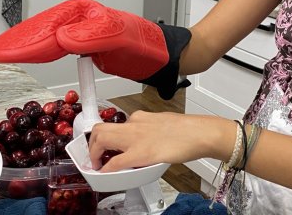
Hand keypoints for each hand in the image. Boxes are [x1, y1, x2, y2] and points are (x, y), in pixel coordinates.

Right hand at [0, 0, 191, 98]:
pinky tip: (33, 54)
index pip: (46, 31)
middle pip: (41, 30)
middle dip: (17, 41)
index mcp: (84, 16)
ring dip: (25, 45)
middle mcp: (80, 20)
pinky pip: (57, 45)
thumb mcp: (121, 39)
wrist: (164, 53)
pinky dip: (41, 50)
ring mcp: (82, 30)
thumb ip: (93, 37)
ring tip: (3, 52)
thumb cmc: (147, 45)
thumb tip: (62, 37)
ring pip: (46, 36)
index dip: (23, 43)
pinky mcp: (86, 41)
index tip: (1, 52)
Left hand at [88, 111, 234, 171]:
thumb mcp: (162, 123)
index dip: (104, 136)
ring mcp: (135, 138)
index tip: (103, 145)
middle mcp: (134, 124)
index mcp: (140, 117)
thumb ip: (148, 129)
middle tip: (94, 157)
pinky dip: (106, 169)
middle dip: (92, 144)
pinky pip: (116, 162)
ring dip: (94, 154)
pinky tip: (106, 174)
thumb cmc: (187, 130)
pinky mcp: (141, 153)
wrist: (200, 133)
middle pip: (101, 129)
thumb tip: (142, 140)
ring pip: (101, 139)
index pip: (114, 124)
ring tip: (97, 165)